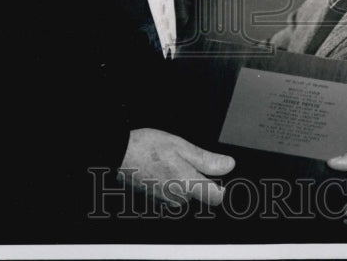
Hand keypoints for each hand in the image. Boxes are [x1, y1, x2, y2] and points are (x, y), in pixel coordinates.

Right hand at [118, 128, 234, 207]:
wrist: (118, 153)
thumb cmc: (147, 147)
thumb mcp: (181, 146)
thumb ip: (206, 159)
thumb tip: (228, 165)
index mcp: (186, 184)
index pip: (215, 197)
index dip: (221, 188)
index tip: (220, 178)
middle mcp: (176, 197)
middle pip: (197, 194)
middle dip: (196, 178)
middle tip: (184, 158)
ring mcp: (163, 199)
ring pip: (183, 193)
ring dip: (181, 180)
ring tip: (170, 160)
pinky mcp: (152, 197)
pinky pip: (169, 192)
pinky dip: (168, 181)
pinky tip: (161, 167)